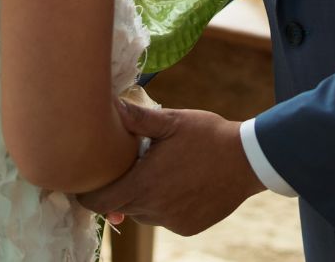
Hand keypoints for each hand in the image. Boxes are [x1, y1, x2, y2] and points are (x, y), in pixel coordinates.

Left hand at [79, 102, 264, 236]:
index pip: (99, 202)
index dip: (87, 195)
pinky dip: (163, 205)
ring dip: (142, 197)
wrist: (249, 161)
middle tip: (129, 166)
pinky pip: (164, 219)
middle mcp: (155, 209)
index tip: (85, 182)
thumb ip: (137, 119)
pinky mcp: (188, 228)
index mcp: (145, 184)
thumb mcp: (172, 121)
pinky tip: (177, 184)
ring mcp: (173, 221)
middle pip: (120, 207)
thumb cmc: (208, 136)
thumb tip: (110, 105)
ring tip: (157, 171)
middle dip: (118, 190)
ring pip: (142, 213)